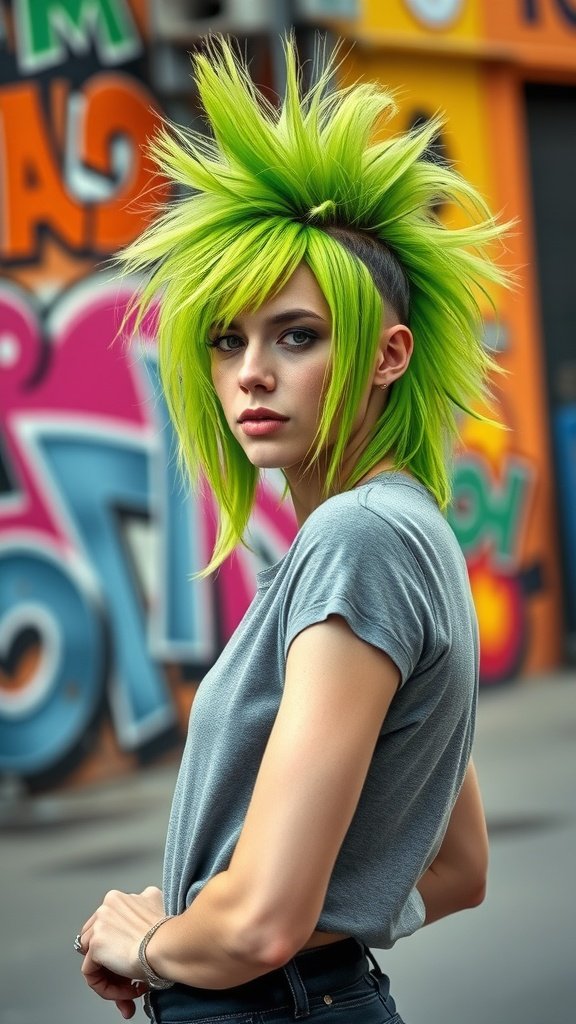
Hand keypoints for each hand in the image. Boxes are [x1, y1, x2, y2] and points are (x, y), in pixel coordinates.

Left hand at [79, 886, 164, 1011]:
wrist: (170, 944)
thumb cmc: (171, 932)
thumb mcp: (158, 906)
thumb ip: (146, 908)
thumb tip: (142, 921)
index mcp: (120, 897)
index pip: (109, 925)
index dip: (120, 947)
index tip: (134, 962)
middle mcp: (107, 906)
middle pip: (99, 942)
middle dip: (113, 965)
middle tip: (130, 983)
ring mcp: (99, 925)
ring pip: (93, 958)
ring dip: (112, 979)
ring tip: (131, 990)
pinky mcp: (96, 946)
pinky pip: (91, 974)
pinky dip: (106, 988)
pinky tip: (126, 993)